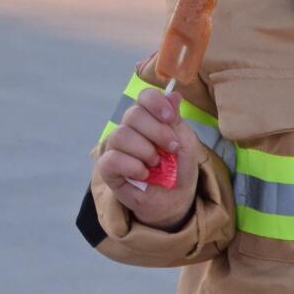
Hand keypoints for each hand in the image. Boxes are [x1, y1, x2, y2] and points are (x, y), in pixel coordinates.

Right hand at [95, 88, 197, 226]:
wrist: (175, 199)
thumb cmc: (179, 169)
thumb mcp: (185, 143)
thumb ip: (176, 120)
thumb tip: (173, 94)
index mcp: (148, 118)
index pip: (144, 97)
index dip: (156, 103)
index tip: (170, 118)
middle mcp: (130, 128)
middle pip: (133, 114)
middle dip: (157, 132)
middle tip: (170, 149)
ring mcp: (117, 148)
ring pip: (121, 135)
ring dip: (145, 151)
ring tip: (156, 164)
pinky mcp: (108, 168)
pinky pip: (112, 159)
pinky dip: (132, 166)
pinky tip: (144, 174)